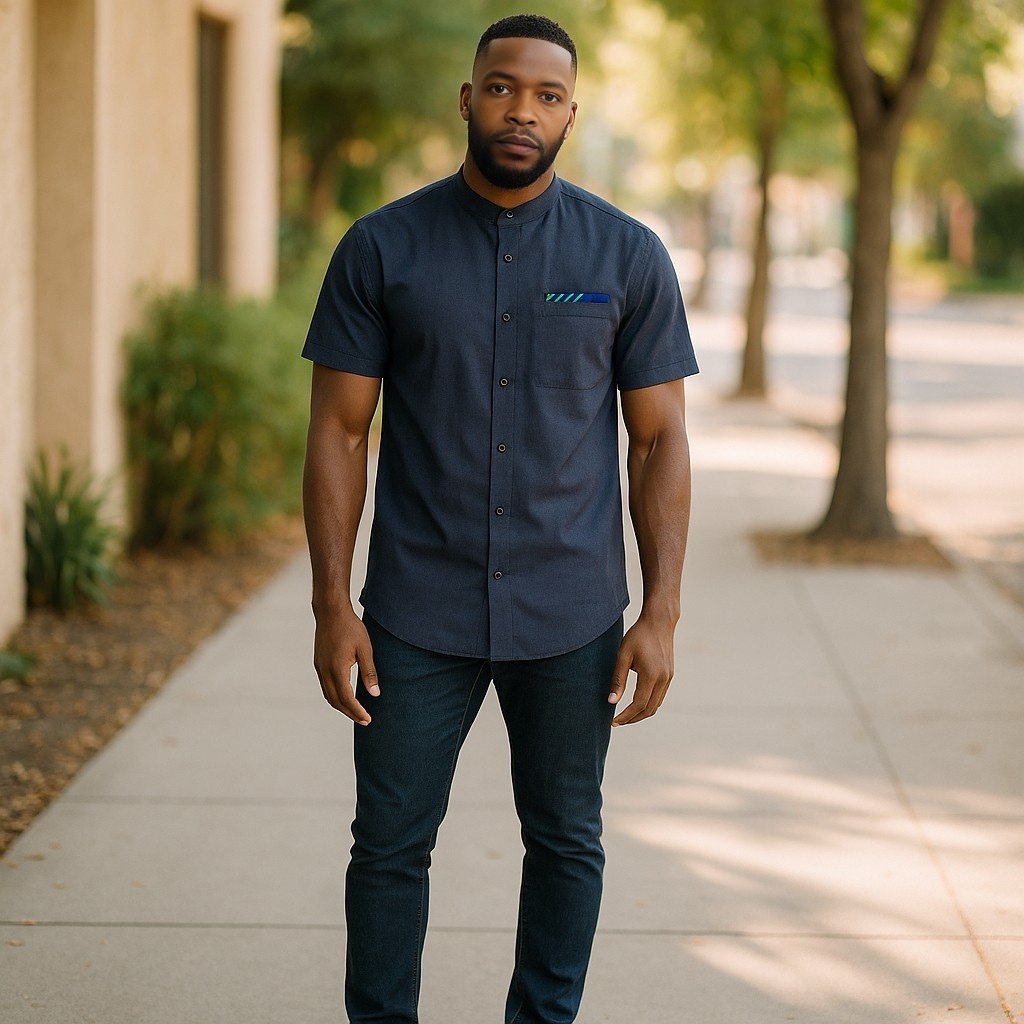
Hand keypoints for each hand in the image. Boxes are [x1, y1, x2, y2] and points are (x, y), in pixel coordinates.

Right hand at [312, 605, 378, 724]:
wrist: (330, 612)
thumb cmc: (350, 627)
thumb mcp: (365, 649)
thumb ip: (369, 672)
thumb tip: (375, 694)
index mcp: (337, 669)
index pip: (346, 698)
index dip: (357, 711)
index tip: (368, 719)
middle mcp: (325, 671)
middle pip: (335, 701)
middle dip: (350, 713)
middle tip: (364, 720)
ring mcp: (319, 668)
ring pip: (328, 695)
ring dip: (341, 706)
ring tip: (355, 711)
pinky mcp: (318, 663)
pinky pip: (325, 686)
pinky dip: (335, 696)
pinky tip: (344, 695)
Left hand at [608, 613, 675, 725]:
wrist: (659, 621)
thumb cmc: (638, 635)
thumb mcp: (623, 655)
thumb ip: (618, 680)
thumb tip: (611, 701)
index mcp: (651, 675)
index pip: (638, 705)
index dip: (625, 716)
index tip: (613, 721)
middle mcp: (663, 679)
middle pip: (649, 709)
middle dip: (633, 719)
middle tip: (617, 721)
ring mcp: (668, 678)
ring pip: (656, 705)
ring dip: (641, 713)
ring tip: (625, 715)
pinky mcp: (669, 675)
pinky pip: (660, 696)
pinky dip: (649, 704)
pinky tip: (637, 703)